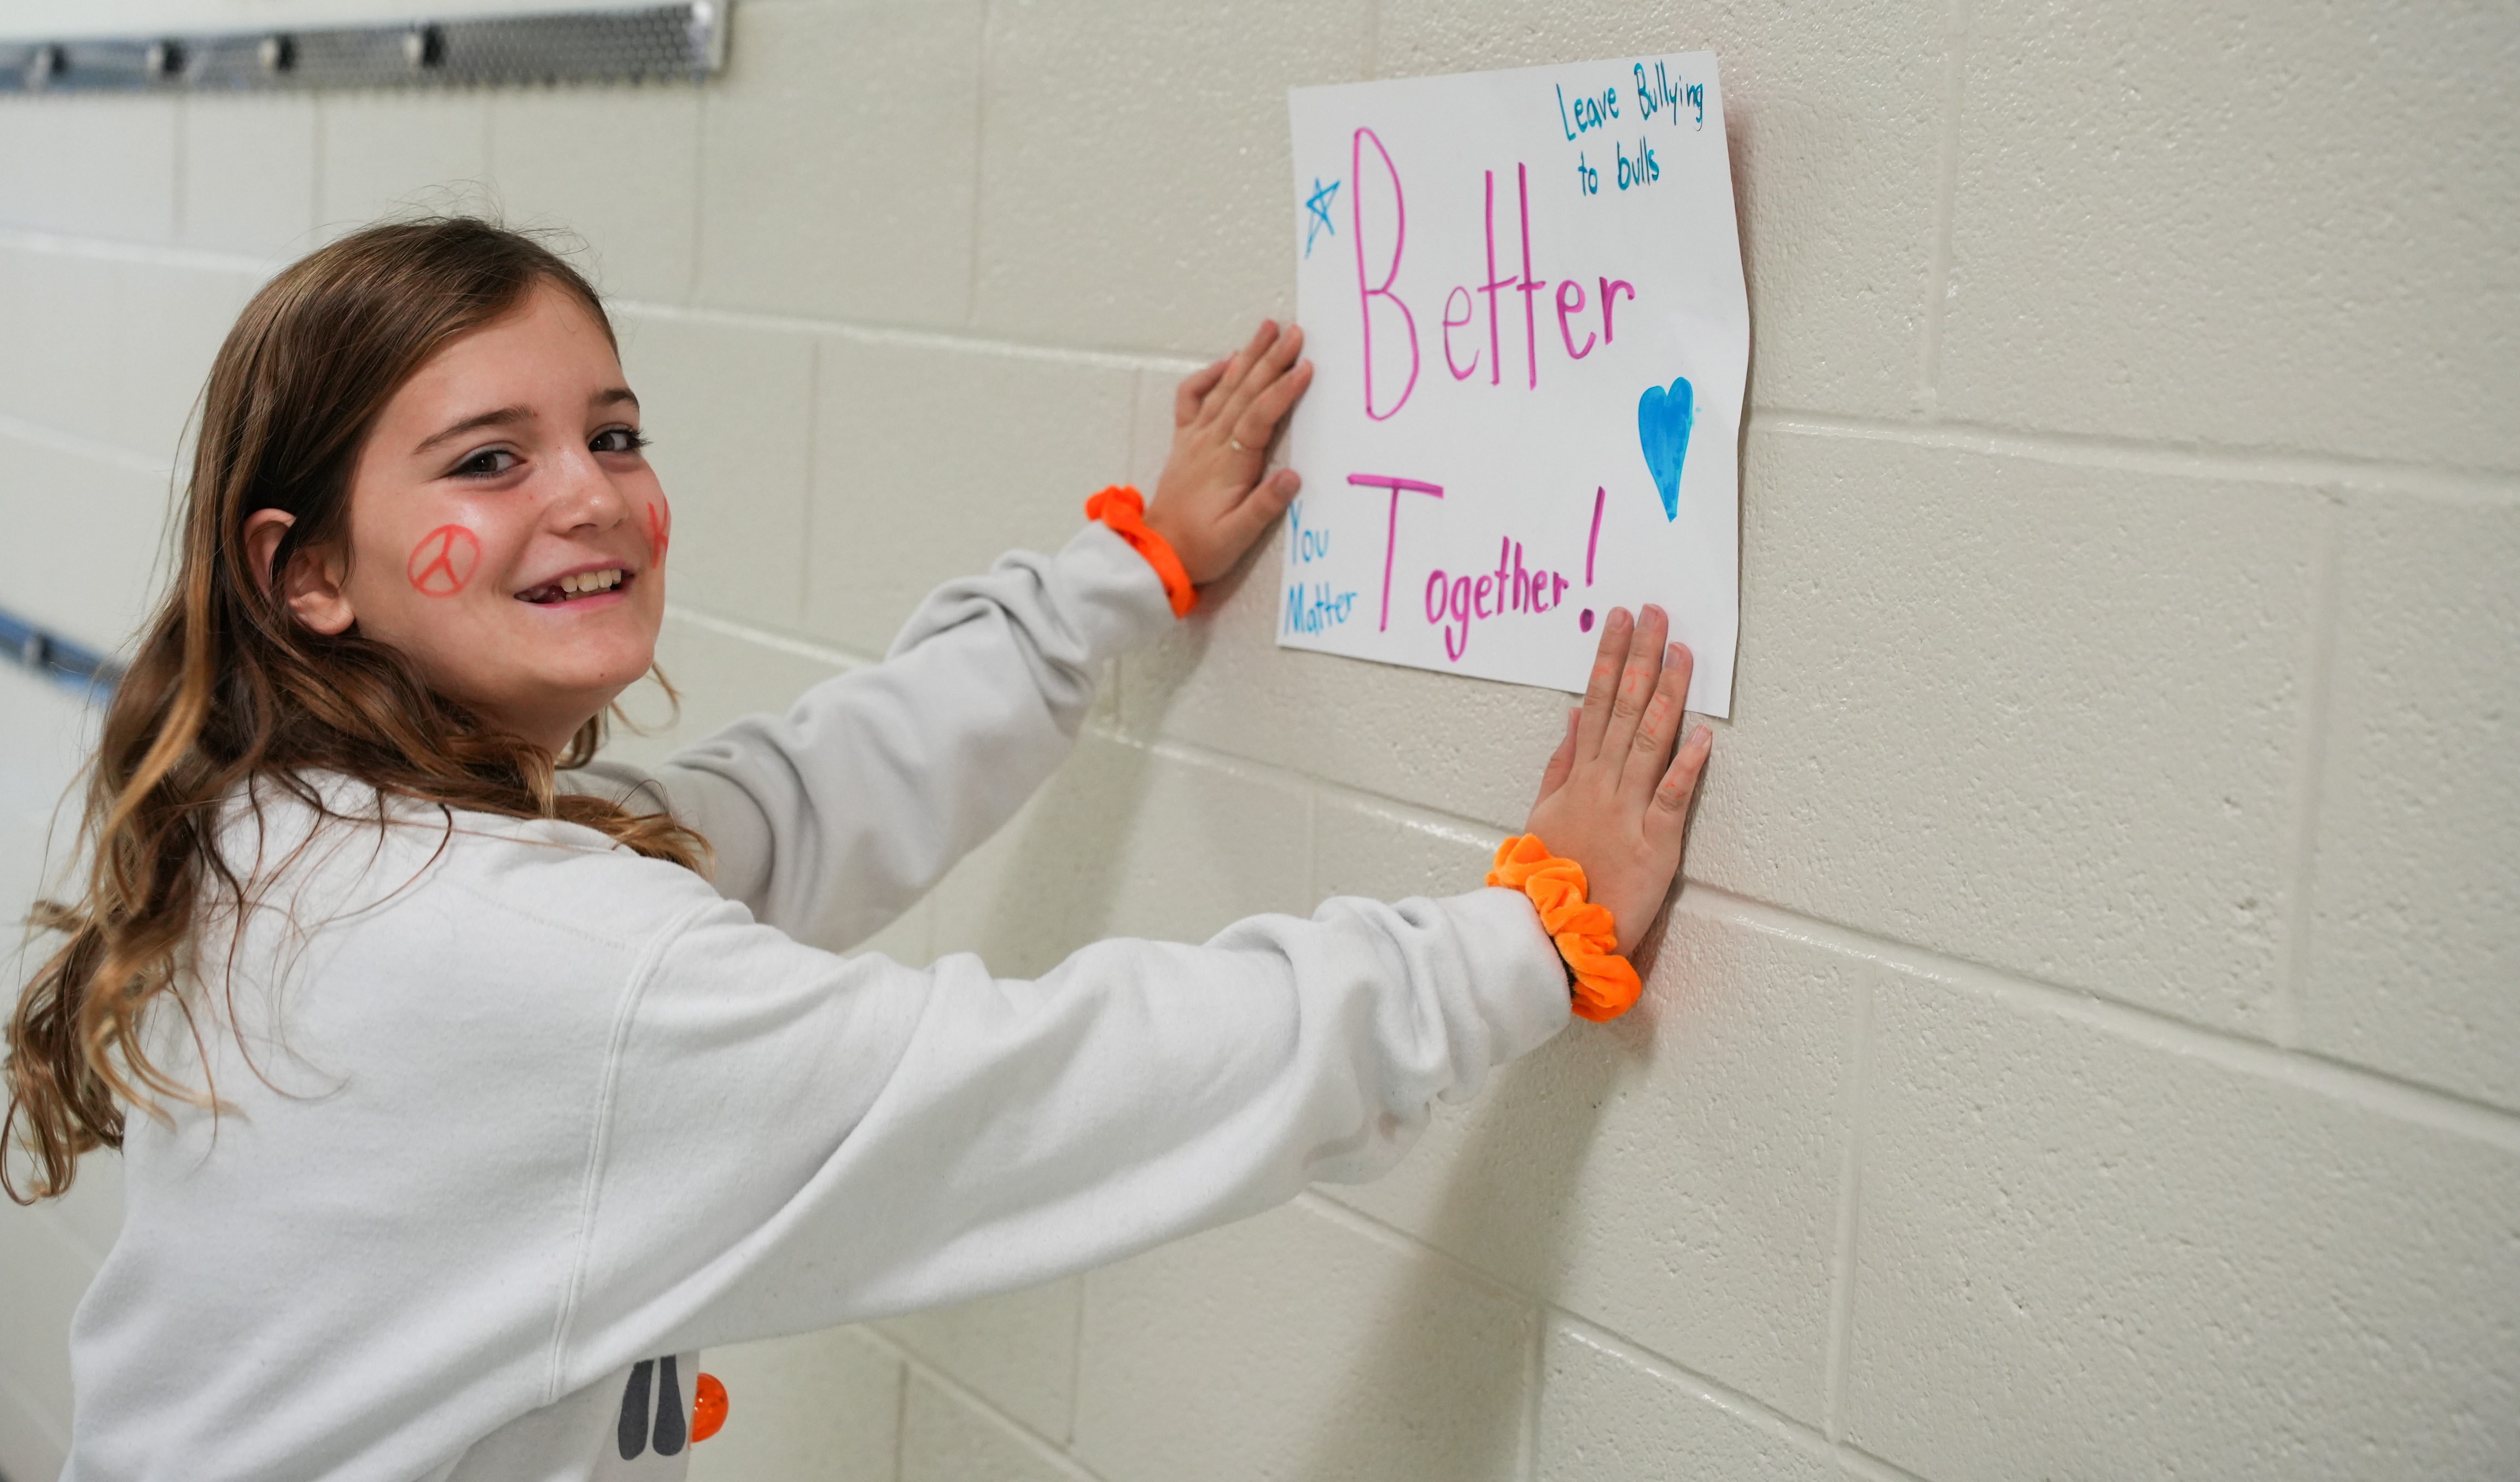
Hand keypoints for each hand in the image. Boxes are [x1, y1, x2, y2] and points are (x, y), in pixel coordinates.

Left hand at [1144, 320, 1314, 584]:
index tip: (1304, 368)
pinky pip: (1192, 399)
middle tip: (1294, 333)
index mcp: (1229, 464)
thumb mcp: (1237, 537)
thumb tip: (1292, 476)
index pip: (1259, 418)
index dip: (1282, 391)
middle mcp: (1211, 444)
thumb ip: (1264, 506)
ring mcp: (1196, 439)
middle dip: (1271, 360)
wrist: (1157, 552)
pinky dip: (1208, 376)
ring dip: (1247, 357)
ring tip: (1266, 329)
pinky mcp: (1185, 441)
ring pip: (1224, 388)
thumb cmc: (1201, 547)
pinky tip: (1226, 361)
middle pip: (1244, 392)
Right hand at [1521, 606, 1713, 956]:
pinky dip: (1686, 765)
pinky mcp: (1654, 844)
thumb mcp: (1543, 814)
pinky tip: (1701, 732)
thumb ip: (1560, 764)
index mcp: (1579, 777)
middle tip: (1656, 613)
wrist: (1551, 934)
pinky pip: (1671, 798)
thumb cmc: (1550, 878)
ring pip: (1649, 742)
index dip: (1611, 657)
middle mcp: (1602, 785)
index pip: (1596, 702)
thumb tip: (1574, 716)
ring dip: (1667, 694)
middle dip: (1642, 657)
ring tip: (1682, 652)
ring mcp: (1628, 812)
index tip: (1621, 620)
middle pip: (1624, 709)